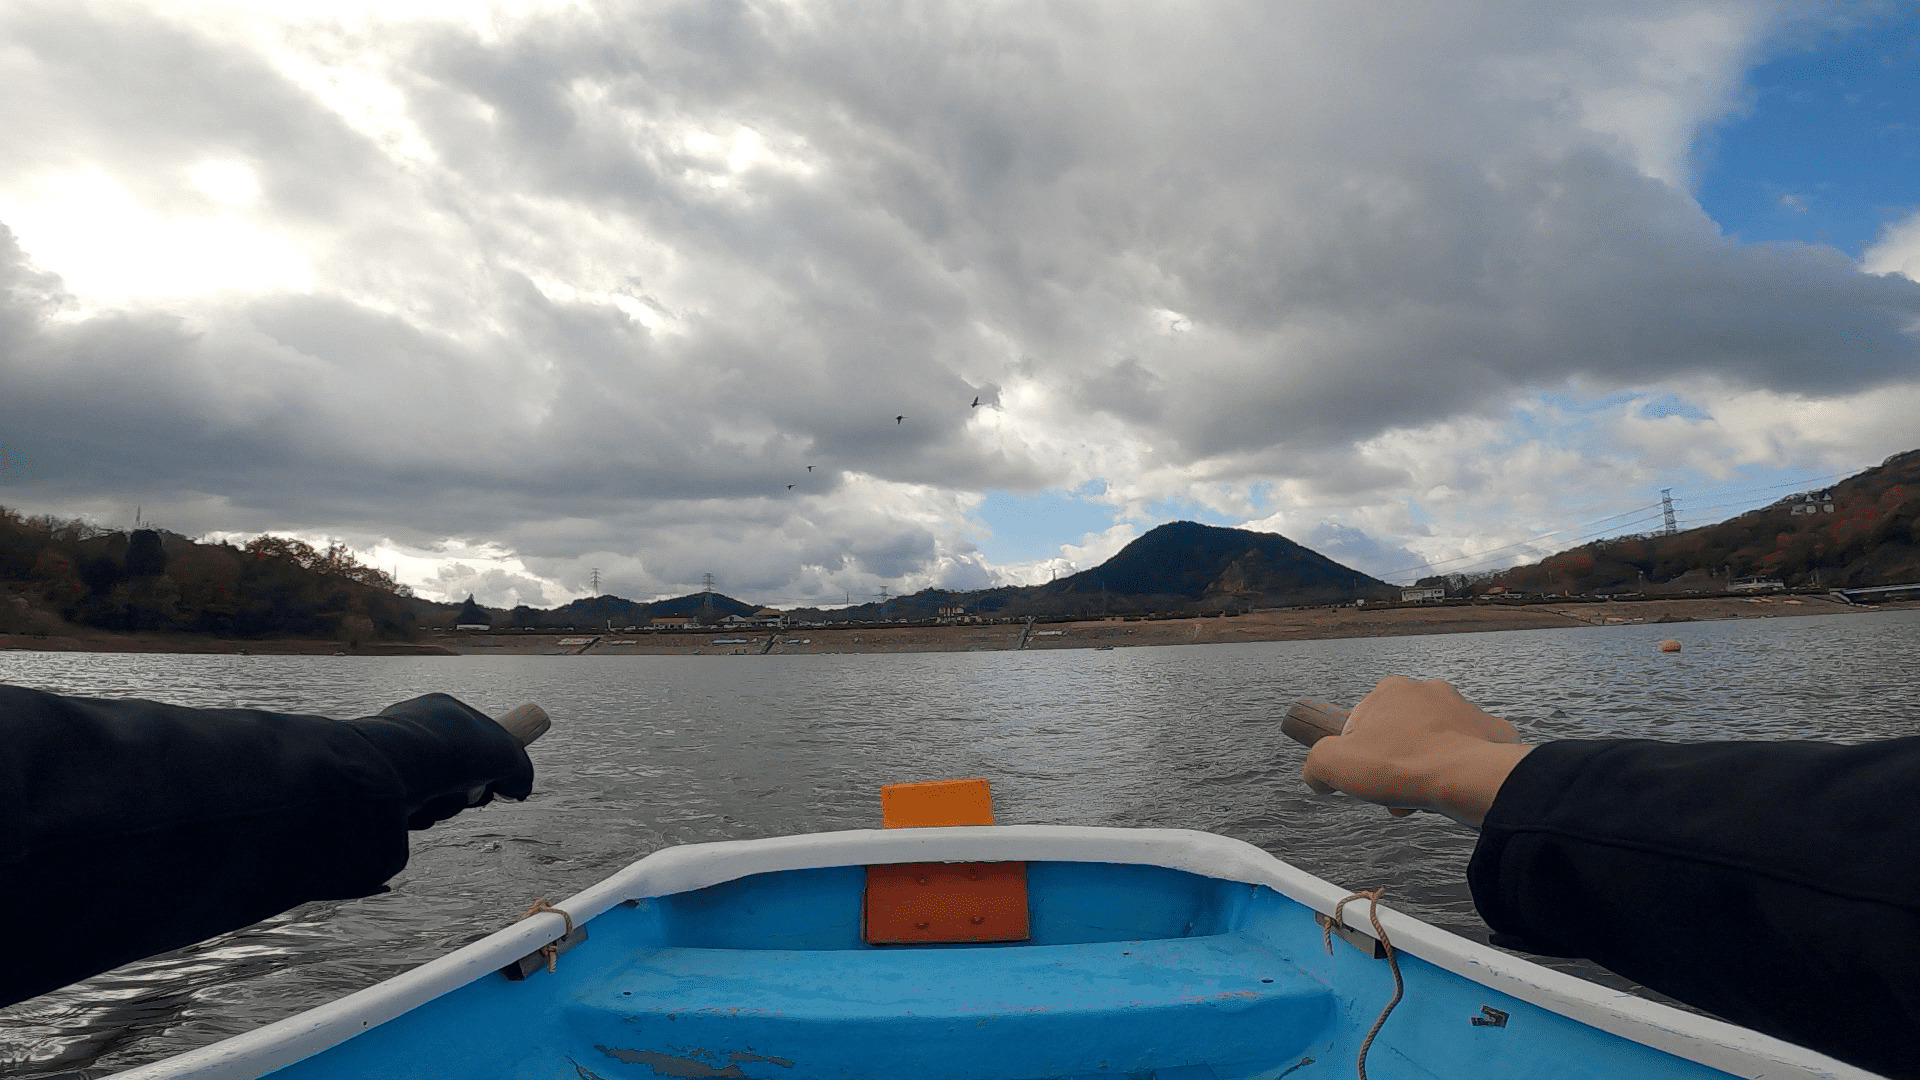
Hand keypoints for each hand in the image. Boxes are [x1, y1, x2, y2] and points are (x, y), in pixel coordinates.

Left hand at [346, 694, 536, 829]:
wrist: (393, 766)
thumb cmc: (450, 750)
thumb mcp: (504, 754)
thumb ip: (519, 769)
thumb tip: (520, 789)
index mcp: (443, 711)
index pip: (476, 741)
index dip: (491, 766)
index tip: (498, 784)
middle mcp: (416, 731)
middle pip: (458, 773)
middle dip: (469, 792)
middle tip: (472, 796)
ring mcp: (395, 759)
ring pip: (436, 794)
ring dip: (447, 806)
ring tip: (439, 802)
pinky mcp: (378, 788)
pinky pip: (411, 808)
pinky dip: (421, 816)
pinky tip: (417, 810)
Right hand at [1301, 676, 1531, 826]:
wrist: (1468, 780)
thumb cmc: (1400, 767)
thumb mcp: (1333, 765)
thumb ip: (1315, 765)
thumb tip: (1316, 775)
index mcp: (1392, 690)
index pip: (1364, 722)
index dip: (1359, 754)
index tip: (1366, 778)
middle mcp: (1430, 690)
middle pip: (1400, 733)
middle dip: (1393, 763)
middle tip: (1392, 792)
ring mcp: (1466, 710)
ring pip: (1434, 743)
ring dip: (1423, 769)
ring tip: (1421, 797)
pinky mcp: (1493, 732)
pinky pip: (1470, 751)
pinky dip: (1460, 770)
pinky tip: (1453, 789)